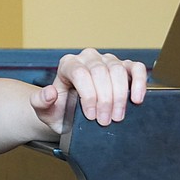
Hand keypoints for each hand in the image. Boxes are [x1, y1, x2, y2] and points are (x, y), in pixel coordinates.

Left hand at [31, 48, 147, 133]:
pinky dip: (139, 82)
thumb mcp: (45, 111)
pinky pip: (136, 68)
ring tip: (117, 116)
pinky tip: (137, 99)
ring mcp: (107, 60)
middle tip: (105, 121)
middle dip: (105, 99)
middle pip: (100, 72)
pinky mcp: (124, 67)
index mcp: (67, 65)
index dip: (88, 95)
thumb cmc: (60, 112)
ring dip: (120, 96)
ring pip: (118, 70)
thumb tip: (50, 92)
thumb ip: (40, 102)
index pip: (80, 73)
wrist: (73, 115)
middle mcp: (87, 58)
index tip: (91, 116)